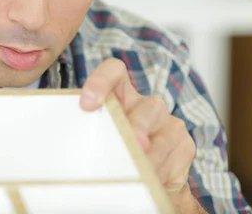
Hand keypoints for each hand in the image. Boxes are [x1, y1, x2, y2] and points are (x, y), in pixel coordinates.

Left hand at [79, 58, 195, 201]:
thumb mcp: (99, 137)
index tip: (86, 104)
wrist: (148, 175)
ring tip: (137, 174)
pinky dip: (158, 173)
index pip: (114, 71)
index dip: (101, 81)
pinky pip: (173, 158)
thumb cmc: (114, 150)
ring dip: (148, 159)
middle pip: (147, 107)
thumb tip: (67, 144)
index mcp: (121, 94)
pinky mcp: (184, 145)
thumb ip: (89, 131)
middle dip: (137, 128)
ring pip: (163, 137)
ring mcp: (169, 123)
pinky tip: (149, 180)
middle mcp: (147, 104)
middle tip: (132, 144)